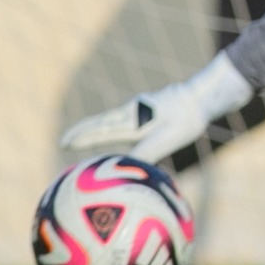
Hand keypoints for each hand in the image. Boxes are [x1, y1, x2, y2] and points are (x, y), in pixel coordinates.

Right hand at [58, 54, 252, 162]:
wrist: (201, 97)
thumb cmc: (186, 121)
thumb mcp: (169, 139)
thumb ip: (148, 152)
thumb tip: (127, 167)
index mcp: (135, 121)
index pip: (102, 130)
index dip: (83, 137)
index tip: (65, 143)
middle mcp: (132, 113)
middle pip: (100, 123)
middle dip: (82, 132)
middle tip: (63, 141)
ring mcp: (138, 109)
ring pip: (109, 120)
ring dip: (93, 128)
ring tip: (78, 138)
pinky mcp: (146, 110)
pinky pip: (120, 120)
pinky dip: (108, 127)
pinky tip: (109, 133)